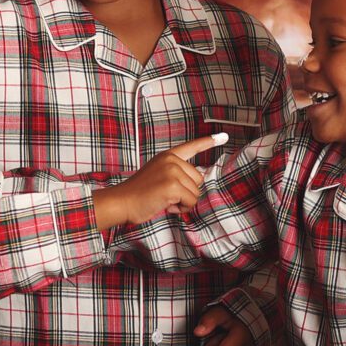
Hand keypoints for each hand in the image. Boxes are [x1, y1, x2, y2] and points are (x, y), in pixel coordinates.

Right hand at [93, 134, 226, 229]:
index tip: (224, 136)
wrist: (121, 202)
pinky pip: (191, 202)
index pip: (191, 147)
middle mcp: (171, 160)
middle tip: (166, 195)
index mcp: (167, 156)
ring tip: (164, 200)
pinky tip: (165, 205)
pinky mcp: (172, 186)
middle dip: (186, 192)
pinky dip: (181, 209)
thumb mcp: (158, 176)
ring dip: (183, 202)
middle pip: (199, 179)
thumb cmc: (138, 194)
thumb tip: (197, 182)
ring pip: (196, 192)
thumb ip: (176, 174)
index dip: (208, 142)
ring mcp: (172, 171)